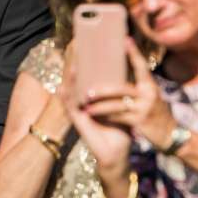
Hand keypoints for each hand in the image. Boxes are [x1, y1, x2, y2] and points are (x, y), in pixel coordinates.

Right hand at [62, 52, 136, 177]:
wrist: (117, 152)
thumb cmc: (120, 129)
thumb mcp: (123, 105)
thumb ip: (124, 90)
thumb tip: (134, 69)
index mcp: (96, 97)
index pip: (88, 75)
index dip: (85, 61)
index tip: (85, 44)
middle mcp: (85, 102)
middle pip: (77, 79)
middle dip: (75, 64)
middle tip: (76, 47)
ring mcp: (80, 111)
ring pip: (71, 91)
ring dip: (70, 78)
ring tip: (71, 64)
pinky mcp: (78, 122)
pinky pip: (70, 108)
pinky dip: (66, 98)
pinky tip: (62, 88)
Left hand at [83, 45, 175, 148]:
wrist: (170, 134)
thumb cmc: (156, 113)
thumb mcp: (151, 96)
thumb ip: (139, 86)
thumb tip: (120, 73)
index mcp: (150, 85)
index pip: (141, 66)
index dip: (133, 53)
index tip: (125, 40)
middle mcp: (149, 94)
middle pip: (121, 88)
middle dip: (102, 91)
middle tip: (87, 91)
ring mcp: (144, 108)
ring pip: (117, 105)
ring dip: (99, 106)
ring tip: (85, 106)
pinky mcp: (140, 121)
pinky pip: (118, 117)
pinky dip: (105, 117)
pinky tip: (95, 117)